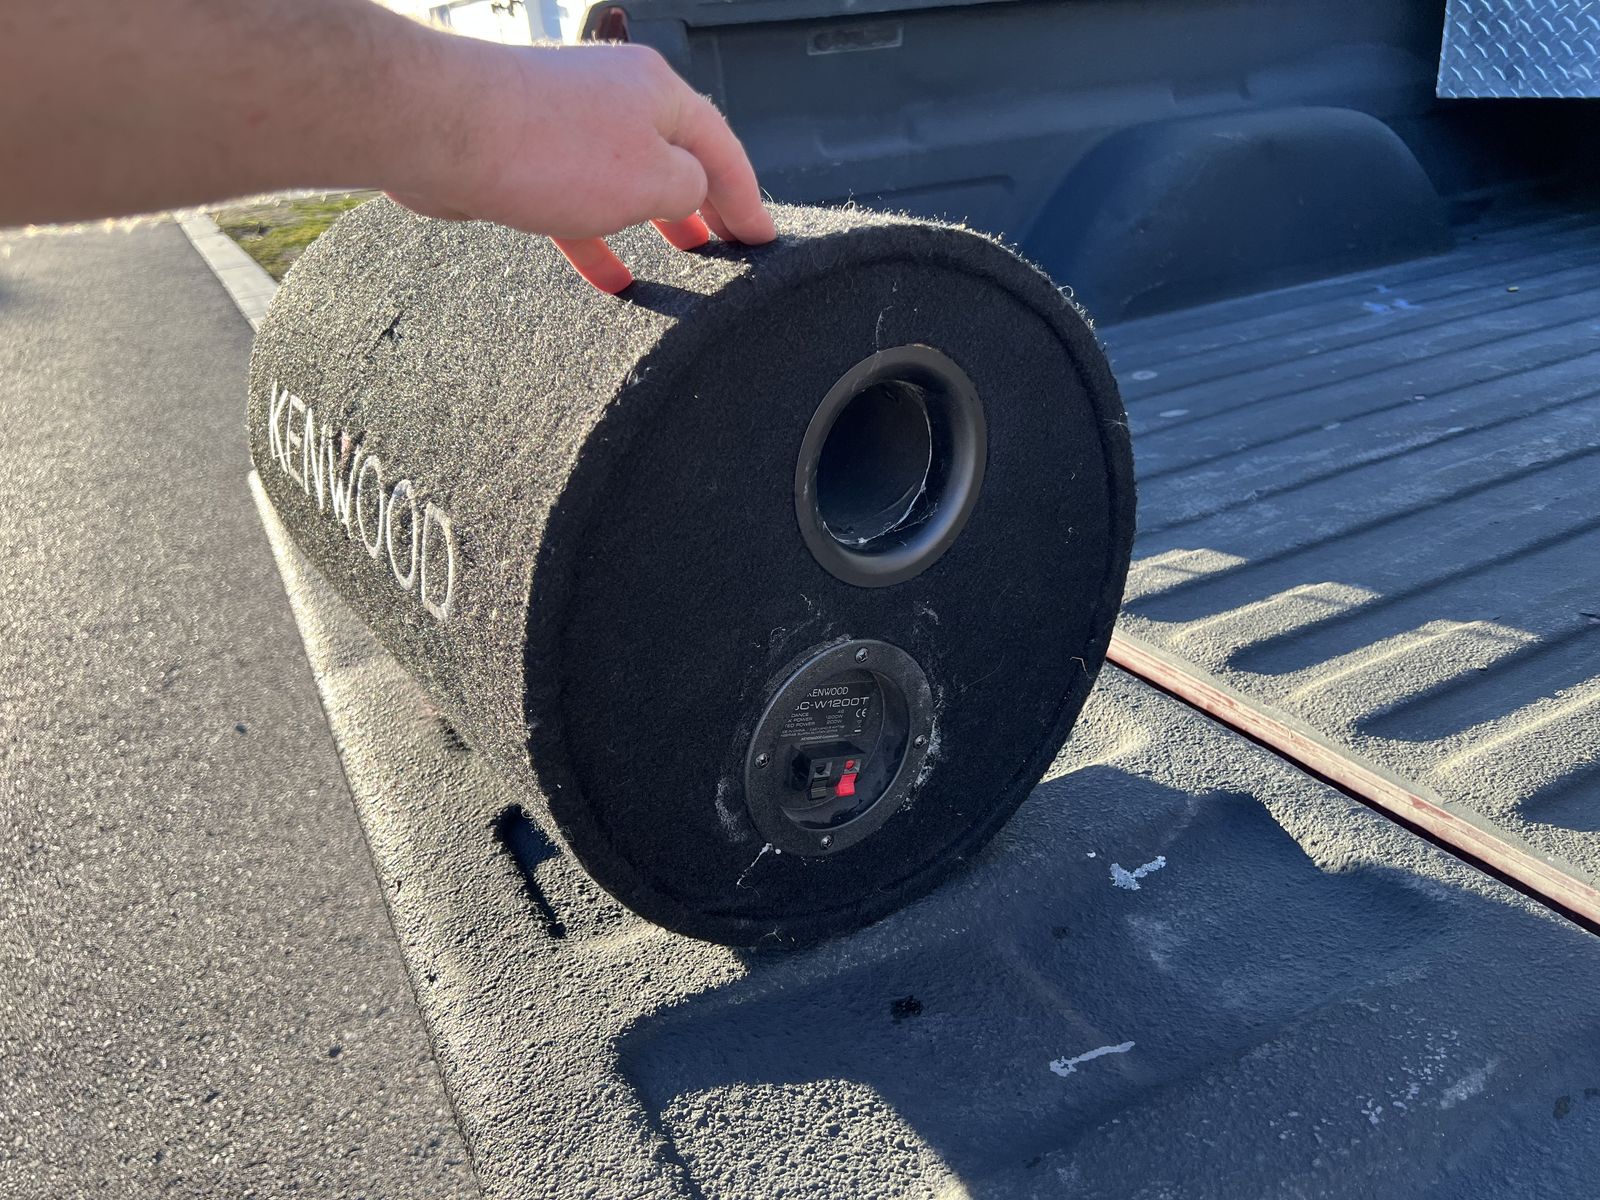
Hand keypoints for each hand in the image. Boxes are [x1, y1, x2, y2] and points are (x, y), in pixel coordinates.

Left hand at [387, 40, 776, 292]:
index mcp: (658, 92)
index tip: (763, 237)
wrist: (445, 131)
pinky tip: (609, 276)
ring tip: (684, 257)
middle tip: (731, 245)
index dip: (748, 198)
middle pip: (677, 156)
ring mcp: (569, 122)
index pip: (723, 148)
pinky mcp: (527, 153)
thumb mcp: (653, 181)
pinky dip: (598, 240)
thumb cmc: (548, 147)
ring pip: (627, 180)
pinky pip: (578, 202)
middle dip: (706, 204)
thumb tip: (690, 196)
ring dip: (656, 222)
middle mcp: (616, 97)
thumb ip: (689, 191)